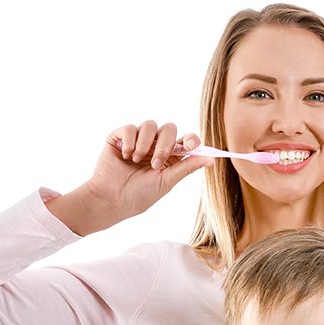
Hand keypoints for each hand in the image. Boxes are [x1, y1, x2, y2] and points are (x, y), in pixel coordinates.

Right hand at [47, 122, 215, 235]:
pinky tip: (125, 156)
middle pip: (169, 128)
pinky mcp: (120, 138)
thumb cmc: (139, 195)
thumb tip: (212, 159)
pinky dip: (130, 141)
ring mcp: (138, 141)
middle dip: (164, 144)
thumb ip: (187, 167)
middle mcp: (155, 146)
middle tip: (156, 164)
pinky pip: (130, 127)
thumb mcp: (167, 181)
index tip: (190, 145)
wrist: (111, 200)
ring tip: (137, 161)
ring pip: (150, 125)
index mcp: (170, 157)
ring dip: (145, 144)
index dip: (191, 139)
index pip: (186, 139)